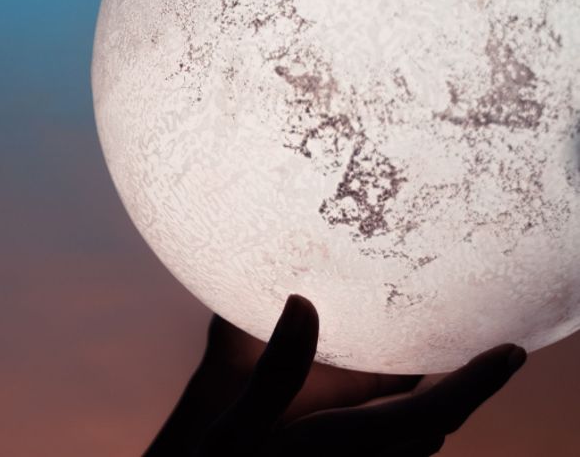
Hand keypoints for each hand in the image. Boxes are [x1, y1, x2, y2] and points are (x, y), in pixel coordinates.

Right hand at [147, 295, 525, 455]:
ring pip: (418, 448)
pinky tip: (380, 415)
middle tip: (479, 354)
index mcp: (344, 446)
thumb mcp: (235, 429)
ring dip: (436, 413)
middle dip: (461, 393)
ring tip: (436, 378)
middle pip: (436, 429)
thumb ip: (273, 371)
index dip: (478, 382)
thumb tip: (304, 304)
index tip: (510, 352)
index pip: (435, 410)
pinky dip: (408, 430)